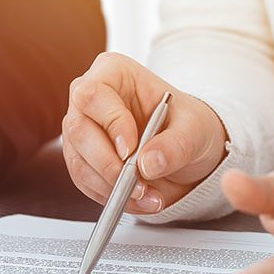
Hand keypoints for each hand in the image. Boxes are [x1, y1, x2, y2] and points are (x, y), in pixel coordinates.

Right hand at [61, 52, 227, 214]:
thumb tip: (149, 163)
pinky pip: (85, 181)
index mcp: (113, 72)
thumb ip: (175, 144)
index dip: (110, 123)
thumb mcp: (195, 129)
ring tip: (148, 196)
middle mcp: (90, 99)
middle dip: (108, 164)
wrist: (187, 150)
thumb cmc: (187, 125)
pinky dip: (110, 196)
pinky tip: (138, 200)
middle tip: (138, 183)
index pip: (94, 94)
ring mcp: (81, 130)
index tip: (131, 149)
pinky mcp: (82, 159)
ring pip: (78, 161)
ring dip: (112, 186)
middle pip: (78, 130)